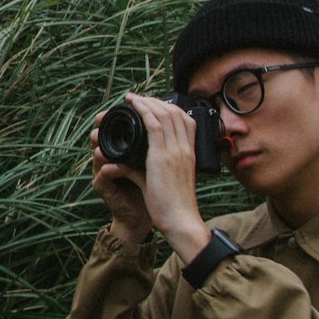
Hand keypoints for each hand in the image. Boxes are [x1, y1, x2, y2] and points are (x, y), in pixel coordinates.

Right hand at [91, 115, 150, 243]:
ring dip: (100, 144)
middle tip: (104, 115)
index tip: (127, 104)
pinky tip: (115, 165)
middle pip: (101, 136)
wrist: (150, 217)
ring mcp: (104, 173)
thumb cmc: (155, 189)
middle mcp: (111, 159)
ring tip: (103, 139)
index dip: (117, 120)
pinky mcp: (104, 189)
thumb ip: (157, 143)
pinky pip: (103, 176)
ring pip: (97, 153)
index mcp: (124, 151)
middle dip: (103, 125)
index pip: (117, 129)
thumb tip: (170, 121)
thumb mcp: (158, 162)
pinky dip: (109, 169)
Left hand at [94, 94, 209, 262]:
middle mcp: (185, 148)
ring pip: (163, 114)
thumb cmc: (174, 206)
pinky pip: (153, 124)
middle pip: (174, 113)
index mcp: (190, 153)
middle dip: (155, 101)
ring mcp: (175, 151)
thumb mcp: (165, 182)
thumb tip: (128, 163)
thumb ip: (150, 169)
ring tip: (131, 98)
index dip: (170, 108)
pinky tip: (132, 105)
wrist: (180, 220)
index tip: (154, 105)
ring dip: (146, 102)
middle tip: (139, 98)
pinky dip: (143, 110)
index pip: (186, 120)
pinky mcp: (162, 156)